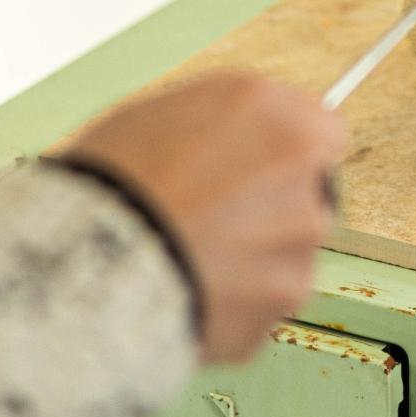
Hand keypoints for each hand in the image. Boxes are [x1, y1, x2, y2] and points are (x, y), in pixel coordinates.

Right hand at [62, 73, 344, 363]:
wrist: (91, 262)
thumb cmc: (111, 180)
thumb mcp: (162, 112)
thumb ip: (225, 123)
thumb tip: (244, 136)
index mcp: (279, 119)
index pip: (324, 133)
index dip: (287, 150)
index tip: (262, 164)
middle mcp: (303, 179)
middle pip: (310, 195)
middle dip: (273, 207)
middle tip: (212, 216)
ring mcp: (298, 247)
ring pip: (286, 252)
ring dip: (253, 258)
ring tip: (186, 258)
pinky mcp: (281, 304)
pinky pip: (262, 302)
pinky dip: (234, 303)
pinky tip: (186, 290)